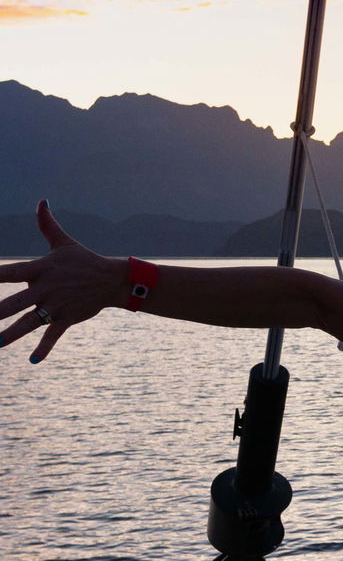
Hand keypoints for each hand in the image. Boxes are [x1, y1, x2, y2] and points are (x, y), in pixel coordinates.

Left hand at [0, 201, 124, 362]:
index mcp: (40, 269)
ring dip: (12, 335)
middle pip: (14, 304)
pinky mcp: (67, 318)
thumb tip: (42, 201)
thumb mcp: (64, 242)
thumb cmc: (83, 260)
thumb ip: (47, 224)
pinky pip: (53, 335)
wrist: (114, 279)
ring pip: (29, 323)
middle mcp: (46, 289)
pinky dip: (44, 348)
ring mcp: (57, 306)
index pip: (8, 272)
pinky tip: (34, 360)